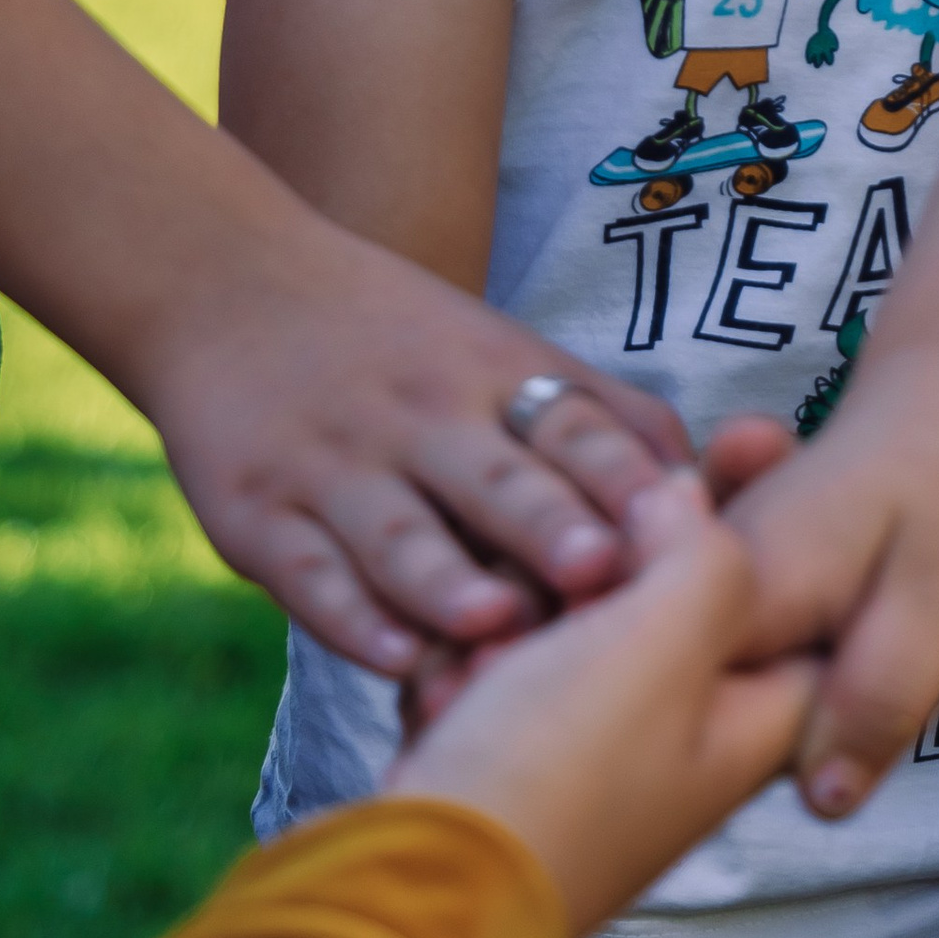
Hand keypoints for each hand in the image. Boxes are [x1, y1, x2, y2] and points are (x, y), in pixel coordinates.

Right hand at [140, 211, 692, 677]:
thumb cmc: (400, 341)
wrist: (228, 283)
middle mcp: (424, 421)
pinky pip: (310, 575)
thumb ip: (605, 420)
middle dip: (549, 527)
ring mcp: (338, 469)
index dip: (624, 478)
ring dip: (449, 581)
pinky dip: (350, 618)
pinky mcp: (259, 517)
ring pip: (402, 538)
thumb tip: (710, 494)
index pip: (575, 428)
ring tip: (494, 620)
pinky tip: (391, 654)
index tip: (677, 525)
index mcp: (497, 380)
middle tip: (600, 570)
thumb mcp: (505, 352)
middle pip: (498, 482)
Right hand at [388, 473, 819, 937]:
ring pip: (570, 622)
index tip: (699, 471)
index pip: (793, 596)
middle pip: (666, 595)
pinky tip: (447, 692)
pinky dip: (471, 668)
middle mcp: (684, 738)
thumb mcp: (664, 642)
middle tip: (557, 594)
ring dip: (518, 617)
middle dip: (600, 573)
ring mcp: (595, 752)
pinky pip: (501, 669)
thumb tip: (684, 498)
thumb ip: (707, 551)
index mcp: (753, 718)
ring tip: (486, 656)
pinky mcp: (514, 759)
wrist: (413, 888)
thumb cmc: (556, 777)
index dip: (753, 520)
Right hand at [723, 343, 938, 816]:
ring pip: (737, 683)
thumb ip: (880, 695)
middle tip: (890, 659)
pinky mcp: (735, 571)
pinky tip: (858, 615)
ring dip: (801, 689)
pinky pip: (745, 644)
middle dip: (797, 724)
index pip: (714, 732)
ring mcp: (712, 577)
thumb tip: (824, 802)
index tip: (854, 730)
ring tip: (886, 630)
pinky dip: (794, 652)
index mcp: (738, 600)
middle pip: (719, 712)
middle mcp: (699, 586)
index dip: (779, 762)